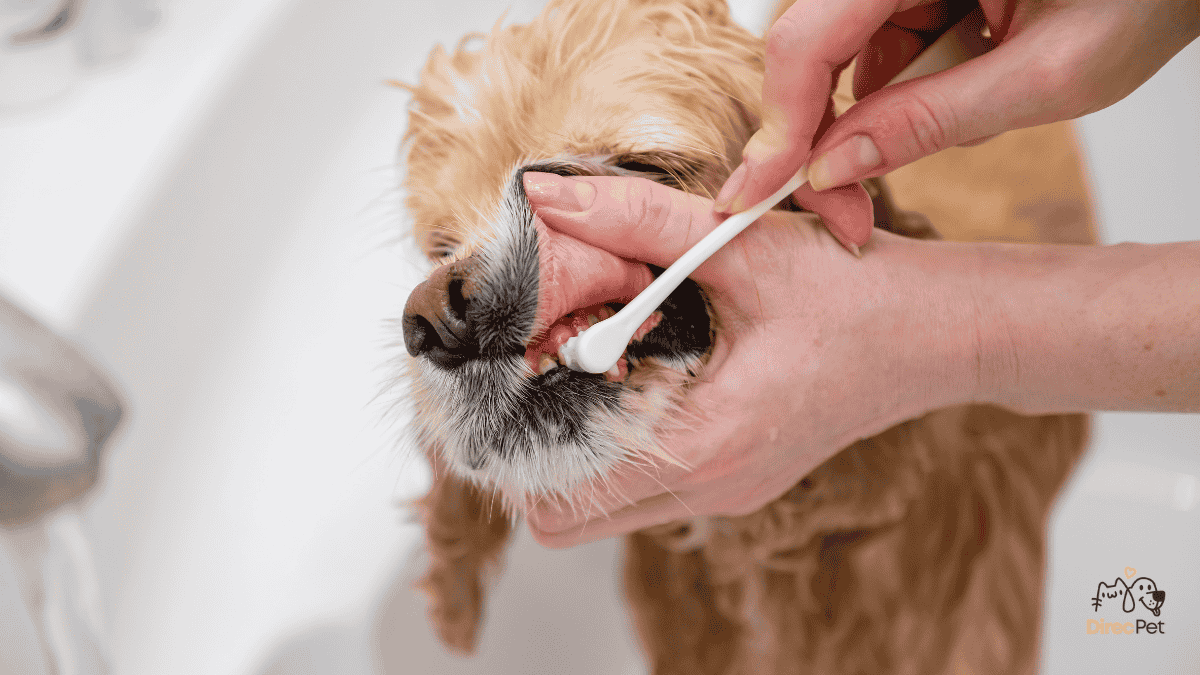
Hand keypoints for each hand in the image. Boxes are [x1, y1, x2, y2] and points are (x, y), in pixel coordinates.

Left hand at [521, 171, 981, 546]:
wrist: (942, 333)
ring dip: (577, 447)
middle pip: (568, 520)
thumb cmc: (856, 293)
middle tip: (540, 372)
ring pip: (605, 508)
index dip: (514, 438)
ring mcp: (726, 493)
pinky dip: (623, 444)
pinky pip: (650, 487)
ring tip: (591, 367)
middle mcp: (710, 488)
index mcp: (704, 445)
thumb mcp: (742, 248)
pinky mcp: (739, 480)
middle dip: (532, 451)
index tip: (513, 373)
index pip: (558, 495)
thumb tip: (547, 195)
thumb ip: (637, 219)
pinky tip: (643, 372)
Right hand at [715, 0, 1199, 237]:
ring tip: (978, 102)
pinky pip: (882, 49)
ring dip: (882, 111)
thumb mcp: (1051, 75)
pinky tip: (972, 80)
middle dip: (822, 137)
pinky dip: (910, 88)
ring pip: (846, 58)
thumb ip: (931, 122)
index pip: (807, 42)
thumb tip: (832, 169)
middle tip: (847, 213)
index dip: (778, 126)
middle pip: (810, 51)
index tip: (759, 197)